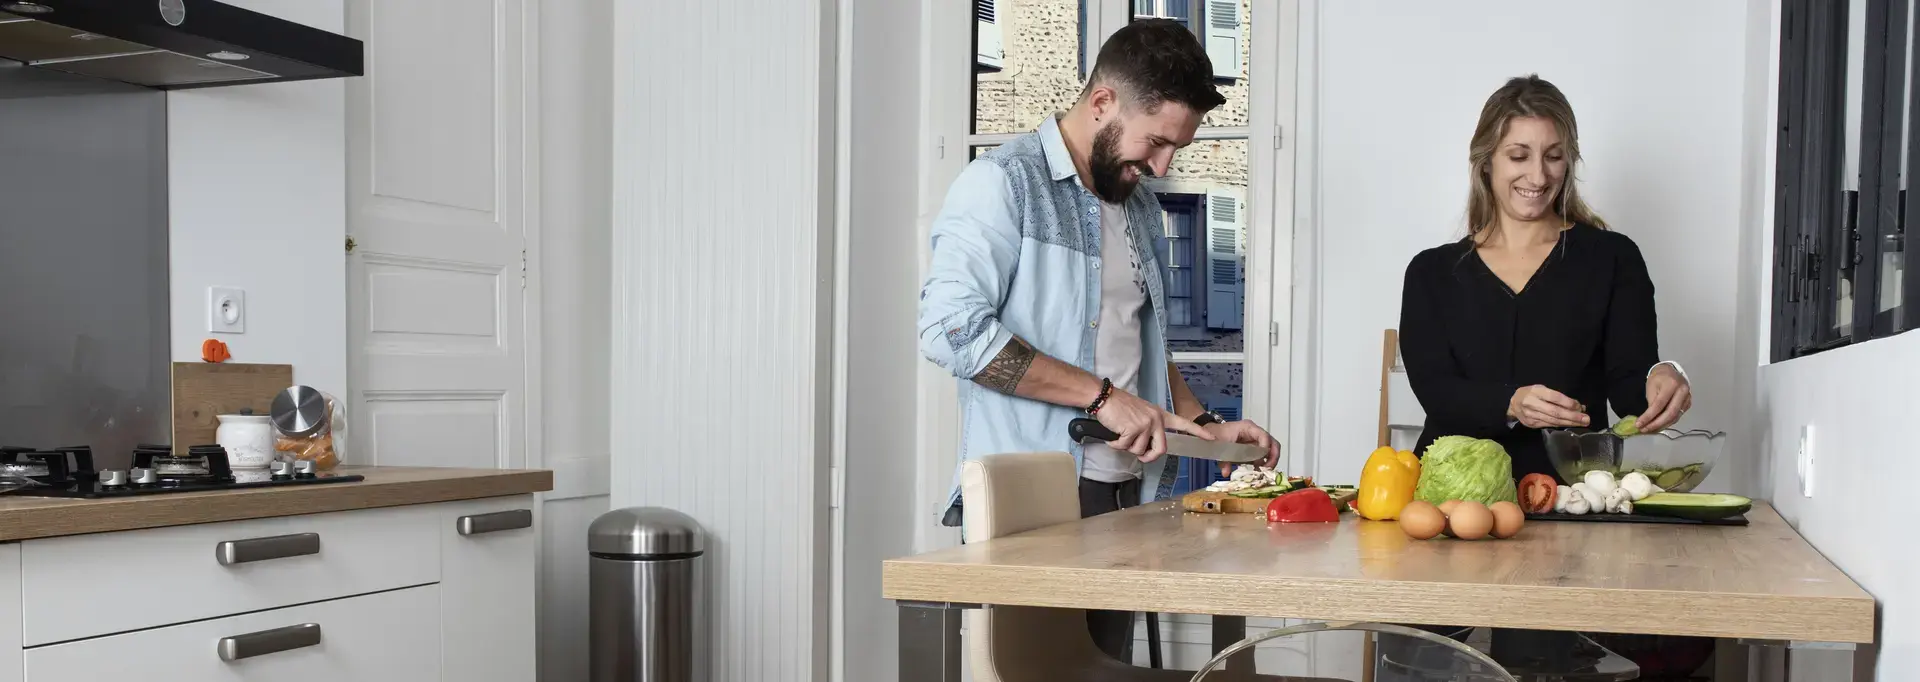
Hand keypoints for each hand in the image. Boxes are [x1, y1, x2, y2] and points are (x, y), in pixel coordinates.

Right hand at [1093, 388, 1212, 462]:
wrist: (1104, 397)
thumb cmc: (1119, 406)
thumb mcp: (1141, 413)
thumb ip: (1149, 428)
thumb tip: (1147, 447)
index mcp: (1160, 415)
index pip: (1183, 424)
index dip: (1198, 432)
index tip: (1212, 439)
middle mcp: (1156, 419)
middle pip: (1161, 449)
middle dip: (1148, 457)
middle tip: (1140, 455)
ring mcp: (1146, 424)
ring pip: (1139, 450)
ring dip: (1127, 447)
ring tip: (1120, 434)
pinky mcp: (1133, 429)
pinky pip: (1125, 447)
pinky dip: (1116, 445)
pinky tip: (1112, 436)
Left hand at [1208, 420, 1281, 477]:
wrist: (1211, 433)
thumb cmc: (1216, 433)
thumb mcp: (1218, 445)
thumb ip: (1223, 459)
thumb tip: (1226, 472)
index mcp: (1248, 427)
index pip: (1264, 436)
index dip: (1265, 449)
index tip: (1261, 461)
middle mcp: (1255, 433)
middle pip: (1272, 443)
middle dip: (1273, 457)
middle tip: (1267, 469)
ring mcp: (1256, 440)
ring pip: (1271, 450)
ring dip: (1269, 462)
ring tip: (1262, 472)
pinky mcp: (1254, 448)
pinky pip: (1263, 456)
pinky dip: (1263, 464)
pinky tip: (1257, 471)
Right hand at [1508, 385, 1589, 428]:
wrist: (1512, 403)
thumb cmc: (1531, 393)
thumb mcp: (1542, 389)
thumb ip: (1557, 396)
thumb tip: (1578, 406)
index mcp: (1536, 391)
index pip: (1555, 398)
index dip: (1568, 403)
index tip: (1580, 406)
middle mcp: (1532, 403)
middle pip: (1555, 412)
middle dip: (1573, 416)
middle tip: (1586, 419)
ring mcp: (1531, 415)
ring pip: (1553, 420)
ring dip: (1570, 422)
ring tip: (1582, 423)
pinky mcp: (1532, 424)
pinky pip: (1549, 425)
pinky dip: (1561, 425)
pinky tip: (1570, 425)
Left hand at [1638, 364, 1692, 431]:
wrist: (1670, 372)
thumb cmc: (1659, 378)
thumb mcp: (1651, 387)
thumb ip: (1651, 402)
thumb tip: (1648, 419)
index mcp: (1672, 385)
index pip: (1659, 404)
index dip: (1649, 416)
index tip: (1639, 424)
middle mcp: (1683, 392)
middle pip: (1670, 413)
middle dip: (1656, 424)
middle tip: (1644, 429)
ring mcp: (1687, 398)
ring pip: (1675, 417)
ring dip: (1661, 425)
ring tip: (1649, 429)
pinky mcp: (1688, 404)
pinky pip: (1678, 416)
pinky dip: (1667, 422)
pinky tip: (1658, 425)